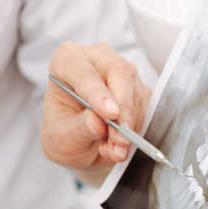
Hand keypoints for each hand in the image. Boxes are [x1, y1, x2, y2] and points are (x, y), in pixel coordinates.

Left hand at [42, 41, 151, 176]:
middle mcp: (95, 59)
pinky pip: (146, 104)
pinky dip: (136, 128)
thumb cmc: (64, 135)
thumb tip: (97, 123)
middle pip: (119, 72)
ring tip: (113, 149)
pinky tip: (120, 143)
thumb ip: (77, 129)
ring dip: (129, 125)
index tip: (110, 114)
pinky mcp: (138, 86)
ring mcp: (120, 70)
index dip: (97, 92)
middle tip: (120, 140)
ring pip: (135, 91)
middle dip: (122, 111)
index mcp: (66, 61)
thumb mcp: (60, 139)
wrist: (82, 144)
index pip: (83, 70)